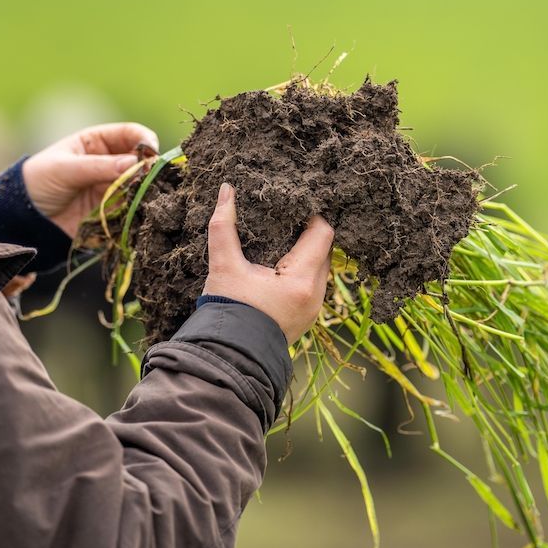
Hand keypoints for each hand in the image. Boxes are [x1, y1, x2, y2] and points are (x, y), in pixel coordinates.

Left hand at [21, 122, 158, 235]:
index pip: (130, 133)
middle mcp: (108, 162)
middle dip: (147, 166)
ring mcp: (111, 186)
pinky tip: (138, 209)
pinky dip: (138, 207)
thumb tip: (134, 164)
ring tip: (144, 194)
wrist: (21, 218)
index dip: (144, 139)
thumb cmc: (38, 182)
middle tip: (150, 176)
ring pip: (139, 183)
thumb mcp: (65, 169)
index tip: (151, 151)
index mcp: (96, 142)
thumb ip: (98, 166)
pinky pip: (131, 206)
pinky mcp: (111, 209)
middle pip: (139, 159)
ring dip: (145, 188)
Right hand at [203, 183, 333, 344]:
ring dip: (306, 252)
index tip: (293, 204)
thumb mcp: (224, 266)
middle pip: (324, 249)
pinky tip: (280, 264)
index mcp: (301, 280)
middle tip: (286, 217)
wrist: (227, 357)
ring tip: (283, 237)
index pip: (323, 233)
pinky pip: (313, 284)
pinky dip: (302, 271)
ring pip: (320, 267)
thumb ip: (224, 226)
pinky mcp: (307, 317)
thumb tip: (227, 190)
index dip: (311, 214)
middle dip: (308, 232)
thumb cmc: (226, 312)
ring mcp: (314, 309)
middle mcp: (315, 295)